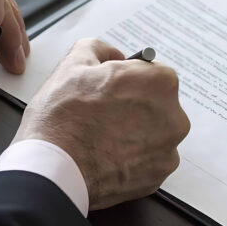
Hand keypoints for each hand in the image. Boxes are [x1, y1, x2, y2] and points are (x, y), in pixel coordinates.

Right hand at [13, 39, 189, 209]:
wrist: (52, 169)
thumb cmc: (62, 117)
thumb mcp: (74, 63)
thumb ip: (100, 49)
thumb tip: (113, 55)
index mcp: (159, 83)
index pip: (150, 72)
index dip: (127, 78)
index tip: (110, 89)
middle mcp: (173, 116)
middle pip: (156, 103)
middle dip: (133, 105)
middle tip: (102, 112)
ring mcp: (168, 150)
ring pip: (153, 133)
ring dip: (134, 132)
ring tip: (102, 137)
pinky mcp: (158, 176)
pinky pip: (148, 160)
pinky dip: (132, 158)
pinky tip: (107, 155)